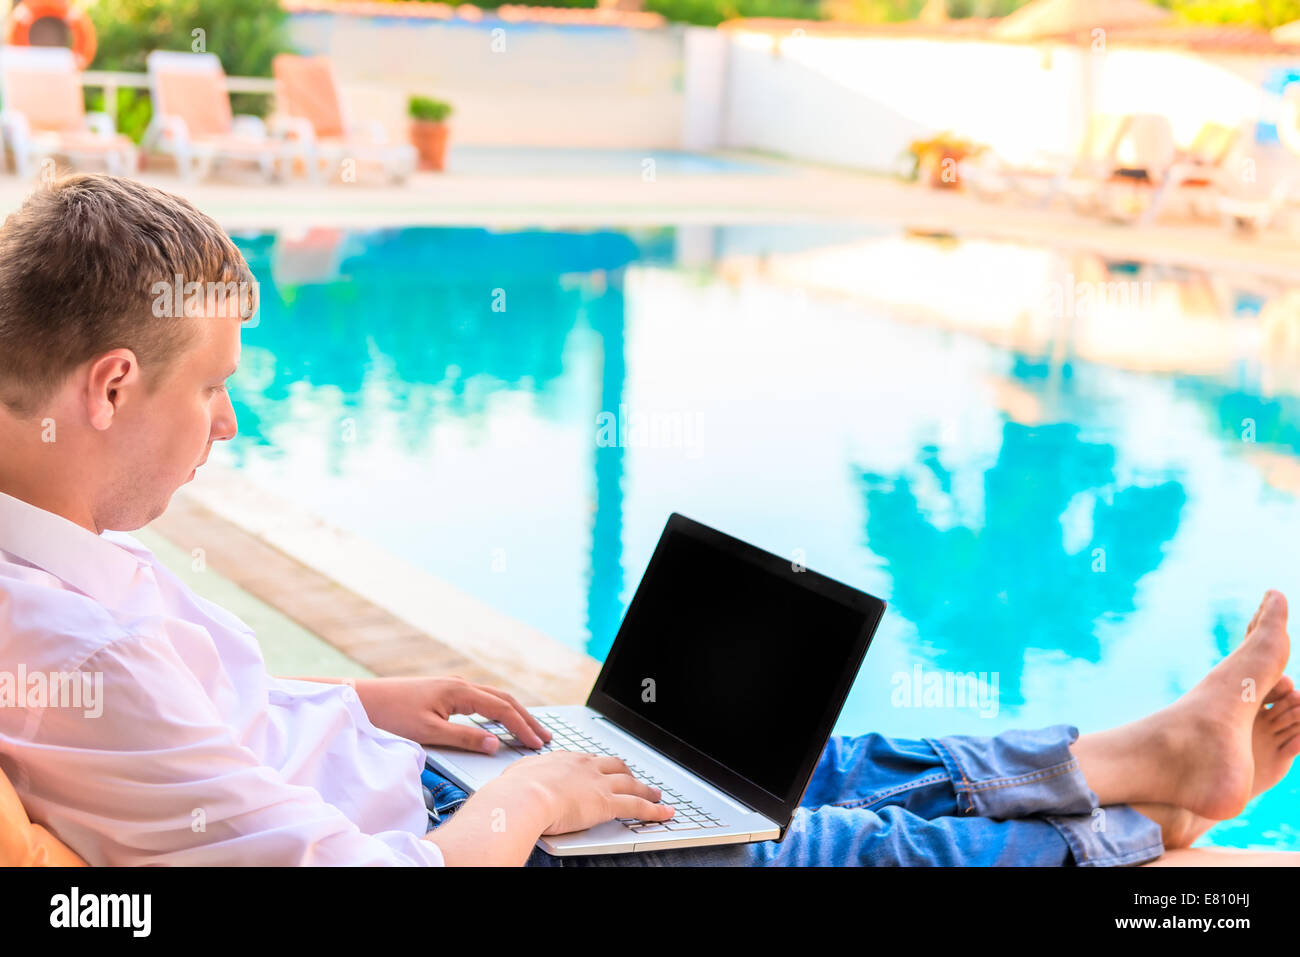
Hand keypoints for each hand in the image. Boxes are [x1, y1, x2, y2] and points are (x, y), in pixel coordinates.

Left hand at [353, 676, 550, 752]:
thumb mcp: (428, 733)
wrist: (362, 700)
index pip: (502, 709)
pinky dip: (498, 712)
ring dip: (514, 714)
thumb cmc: (391, 716)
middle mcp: (460, 684)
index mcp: (459, 691)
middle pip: (504, 700)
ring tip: (531, 731)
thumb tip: (497, 744)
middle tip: (546, 738)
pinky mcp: (444, 693)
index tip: (539, 744)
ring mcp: (453, 687)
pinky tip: (500, 722)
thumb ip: (464, 738)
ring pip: (493, 698)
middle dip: (527, 719)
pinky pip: (481, 701)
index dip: (523, 727)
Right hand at [495, 751, 674, 834]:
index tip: (602, 770)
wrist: (524, 797)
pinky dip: (655, 810)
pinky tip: (665, 813)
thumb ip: (524, 774)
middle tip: (634, 778)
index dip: (598, 766)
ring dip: (646, 789)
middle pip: (615, 766)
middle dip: (627, 772)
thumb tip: (519, 777)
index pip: (588, 760)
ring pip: (631, 784)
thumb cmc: (514, 789)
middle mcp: (586, 767)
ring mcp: (599, 783)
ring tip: (656, 794)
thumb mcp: (518, 774)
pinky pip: (638, 806)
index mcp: (564, 759)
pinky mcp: (608, 803)